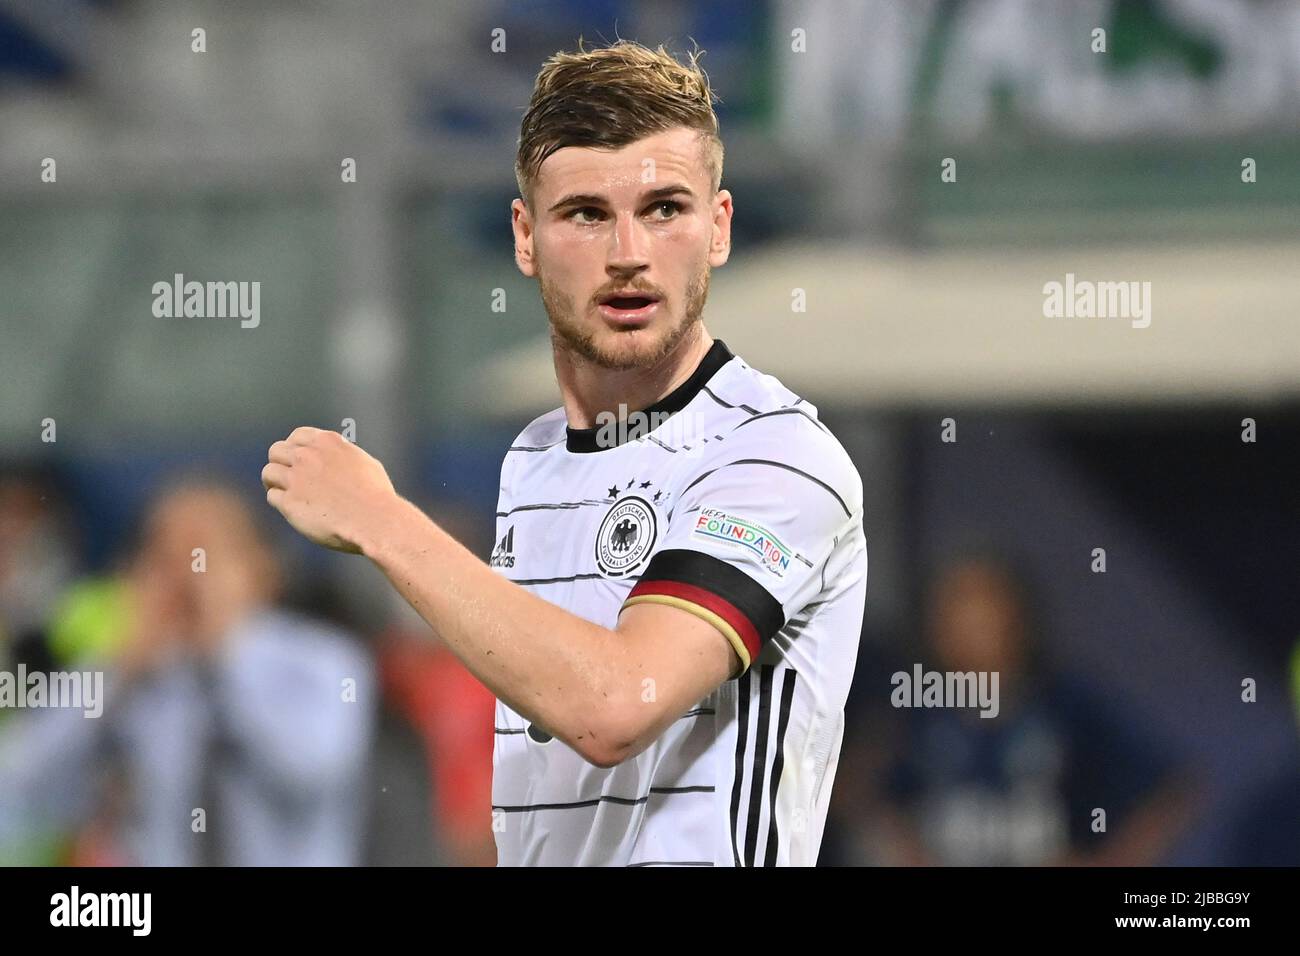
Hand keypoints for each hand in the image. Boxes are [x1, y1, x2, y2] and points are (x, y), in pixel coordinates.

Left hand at [262, 427, 397, 553]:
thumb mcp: (364, 462)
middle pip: (276, 451)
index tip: (297, 460)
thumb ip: (343, 455)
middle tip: (286, 477)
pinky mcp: (289, 502)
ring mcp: (296, 478)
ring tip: (283, 492)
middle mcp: (307, 456)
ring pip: (268, 472)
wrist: (374, 520)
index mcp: (326, 442)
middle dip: (280, 463)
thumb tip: (336, 456)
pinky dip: (280, 502)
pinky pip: (272, 496)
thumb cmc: (376, 495)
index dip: (295, 448)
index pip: (297, 436)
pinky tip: (292, 508)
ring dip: (274, 482)